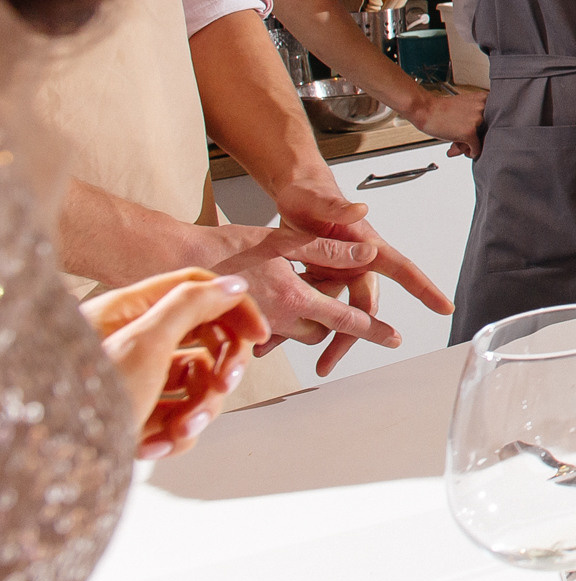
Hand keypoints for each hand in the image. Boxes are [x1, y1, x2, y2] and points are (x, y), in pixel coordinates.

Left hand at [82, 270, 269, 458]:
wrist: (49, 464)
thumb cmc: (82, 400)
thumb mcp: (143, 343)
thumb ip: (191, 307)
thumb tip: (230, 286)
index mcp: (128, 312)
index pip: (197, 291)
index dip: (234, 310)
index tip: (258, 336)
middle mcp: (132, 342)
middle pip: (203, 341)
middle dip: (218, 370)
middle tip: (223, 386)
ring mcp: (135, 381)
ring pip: (195, 385)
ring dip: (197, 411)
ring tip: (177, 429)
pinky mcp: (136, 416)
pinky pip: (177, 418)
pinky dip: (174, 435)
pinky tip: (153, 446)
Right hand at [202, 224, 400, 367]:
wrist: (177, 260)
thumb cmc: (227, 247)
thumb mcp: (284, 241)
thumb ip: (328, 251)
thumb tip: (367, 253)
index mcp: (296, 299)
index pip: (346, 319)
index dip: (373, 329)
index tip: (394, 339)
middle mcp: (279, 320)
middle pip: (321, 330)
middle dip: (333, 321)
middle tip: (335, 302)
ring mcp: (257, 329)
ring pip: (294, 332)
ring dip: (304, 321)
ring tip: (299, 294)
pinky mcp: (237, 332)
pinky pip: (267, 334)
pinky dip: (276, 323)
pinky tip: (268, 303)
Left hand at [270, 176, 454, 371]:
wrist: (293, 192)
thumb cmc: (310, 192)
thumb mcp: (318, 199)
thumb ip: (338, 207)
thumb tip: (361, 209)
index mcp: (365, 247)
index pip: (402, 269)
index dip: (424, 289)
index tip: (445, 308)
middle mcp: (355, 263)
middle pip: (361, 307)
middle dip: (347, 337)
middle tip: (326, 363)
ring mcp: (336, 271)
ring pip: (330, 310)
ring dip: (309, 331)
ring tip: (280, 350)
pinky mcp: (317, 275)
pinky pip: (308, 303)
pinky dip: (291, 317)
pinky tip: (271, 333)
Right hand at [412, 84, 488, 158]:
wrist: (425, 109)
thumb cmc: (442, 109)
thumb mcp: (464, 109)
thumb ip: (475, 122)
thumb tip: (479, 141)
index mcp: (485, 99)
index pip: (495, 119)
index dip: (484, 129)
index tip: (477, 132)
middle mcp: (484, 108)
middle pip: (488, 130)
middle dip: (476, 138)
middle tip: (464, 142)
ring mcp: (477, 120)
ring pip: (482, 140)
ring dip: (471, 145)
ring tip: (459, 144)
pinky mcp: (469, 132)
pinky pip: (476, 149)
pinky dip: (471, 153)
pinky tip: (464, 150)